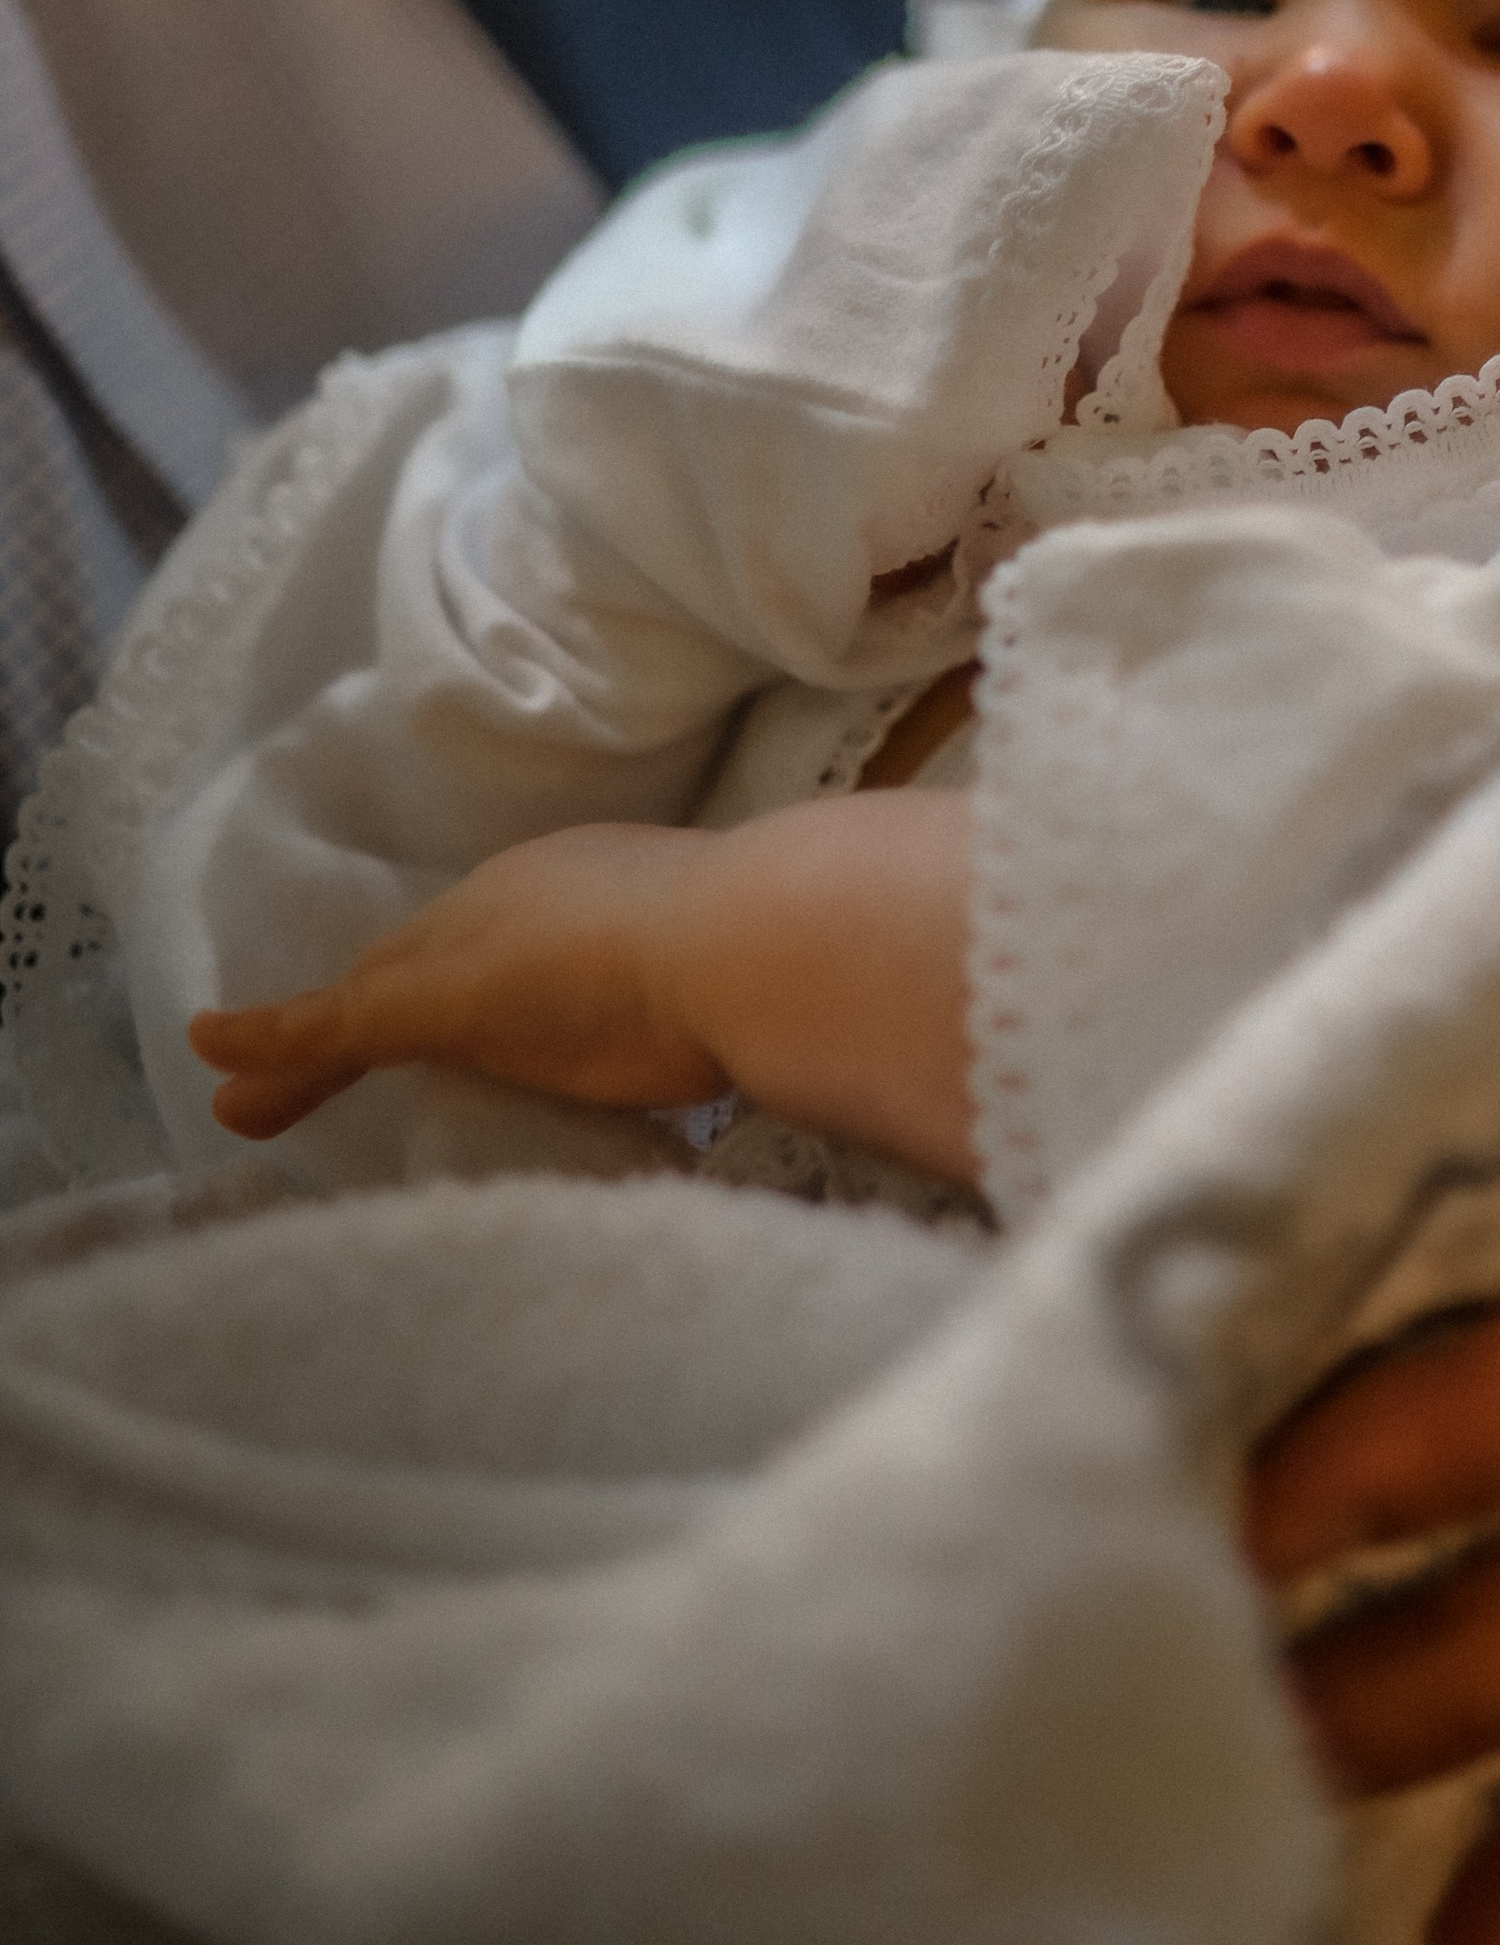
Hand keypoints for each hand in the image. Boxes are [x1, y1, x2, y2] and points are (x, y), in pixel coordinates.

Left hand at [191, 792, 976, 1173]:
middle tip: (319, 1042)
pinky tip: (221, 1074)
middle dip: (368, 1001)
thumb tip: (806, 1008)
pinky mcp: (442, 1003)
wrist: (766, 937)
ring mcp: (481, 950)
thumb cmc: (791, 951)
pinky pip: (331, 1033)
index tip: (466, 1006)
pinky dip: (273, 1046)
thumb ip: (760, 985)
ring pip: (367, 999)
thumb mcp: (760, 971)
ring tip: (240, 1085)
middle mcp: (527, 897)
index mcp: (601, 885)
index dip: (471, 973)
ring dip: (304, 1040)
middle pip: (424, 960)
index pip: (512, 938)